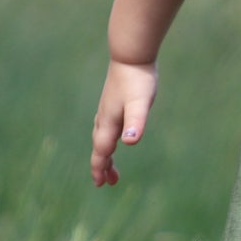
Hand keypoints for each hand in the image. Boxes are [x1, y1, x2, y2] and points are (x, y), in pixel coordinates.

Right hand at [92, 57, 157, 185]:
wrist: (131, 55)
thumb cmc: (137, 80)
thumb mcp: (140, 103)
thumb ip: (136, 122)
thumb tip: (130, 142)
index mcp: (110, 122)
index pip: (102, 151)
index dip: (101, 168)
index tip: (101, 184)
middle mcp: (105, 118)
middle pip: (101, 147)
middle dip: (102, 165)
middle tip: (108, 182)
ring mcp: (108, 109)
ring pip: (102, 137)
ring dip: (105, 153)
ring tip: (111, 165)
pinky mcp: (114, 102)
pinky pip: (106, 126)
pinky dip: (108, 138)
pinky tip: (116, 135)